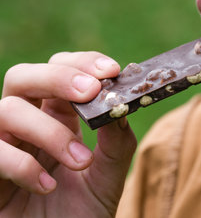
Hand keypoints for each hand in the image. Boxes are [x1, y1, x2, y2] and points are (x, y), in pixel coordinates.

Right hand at [0, 52, 136, 216]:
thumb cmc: (82, 212)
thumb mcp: (108, 175)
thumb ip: (116, 141)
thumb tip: (122, 105)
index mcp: (58, 117)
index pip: (61, 71)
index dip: (82, 63)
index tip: (111, 71)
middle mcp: (27, 125)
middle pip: (23, 76)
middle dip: (57, 78)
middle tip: (90, 92)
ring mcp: (4, 145)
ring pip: (7, 110)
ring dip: (49, 131)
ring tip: (80, 162)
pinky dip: (22, 164)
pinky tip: (48, 185)